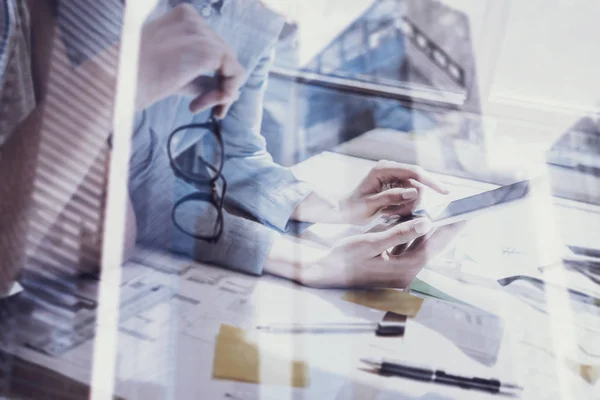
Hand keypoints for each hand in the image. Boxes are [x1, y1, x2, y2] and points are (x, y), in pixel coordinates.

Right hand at [136, 4, 244, 116]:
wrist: (119, 81)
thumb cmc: (136, 78)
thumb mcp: (171, 72)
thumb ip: (197, 76)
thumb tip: (225, 90)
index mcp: (182, 18)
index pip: (212, 47)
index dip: (211, 75)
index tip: (197, 100)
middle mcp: (193, 19)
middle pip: (224, 56)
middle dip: (217, 86)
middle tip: (197, 107)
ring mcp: (201, 33)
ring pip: (231, 67)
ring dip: (220, 93)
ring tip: (196, 107)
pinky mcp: (209, 51)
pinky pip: (235, 74)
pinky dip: (225, 94)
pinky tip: (200, 105)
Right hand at [294, 220, 465, 288]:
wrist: (325, 274)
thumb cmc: (343, 258)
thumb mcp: (370, 242)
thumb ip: (399, 233)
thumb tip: (427, 223)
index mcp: (403, 268)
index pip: (433, 245)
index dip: (450, 229)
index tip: (465, 216)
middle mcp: (405, 274)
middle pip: (431, 247)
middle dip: (445, 230)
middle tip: (460, 213)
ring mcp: (398, 274)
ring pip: (421, 249)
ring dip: (430, 233)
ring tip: (442, 216)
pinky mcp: (391, 271)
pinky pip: (409, 251)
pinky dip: (414, 238)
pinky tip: (416, 226)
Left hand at [338, 161, 449, 224]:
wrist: (344, 211)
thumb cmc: (354, 208)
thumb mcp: (371, 204)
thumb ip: (392, 197)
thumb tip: (414, 192)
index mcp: (384, 169)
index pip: (414, 171)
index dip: (431, 181)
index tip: (444, 192)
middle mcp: (391, 169)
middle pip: (417, 183)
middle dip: (412, 201)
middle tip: (395, 214)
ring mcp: (393, 177)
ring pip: (415, 192)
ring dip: (406, 206)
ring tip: (388, 214)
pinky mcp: (395, 186)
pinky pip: (409, 197)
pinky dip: (404, 207)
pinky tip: (390, 213)